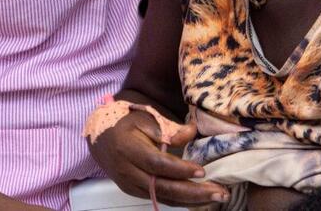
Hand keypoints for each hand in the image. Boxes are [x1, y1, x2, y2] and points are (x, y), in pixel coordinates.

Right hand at [88, 110, 229, 206]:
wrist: (100, 137)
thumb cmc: (125, 123)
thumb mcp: (145, 118)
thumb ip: (168, 128)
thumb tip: (192, 131)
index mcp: (128, 148)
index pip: (157, 164)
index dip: (180, 169)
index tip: (202, 170)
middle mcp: (127, 171)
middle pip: (163, 187)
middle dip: (194, 192)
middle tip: (220, 192)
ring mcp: (129, 185)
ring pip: (163, 198)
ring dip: (192, 201)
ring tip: (217, 197)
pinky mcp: (134, 191)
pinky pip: (159, 199)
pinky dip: (181, 201)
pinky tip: (200, 200)